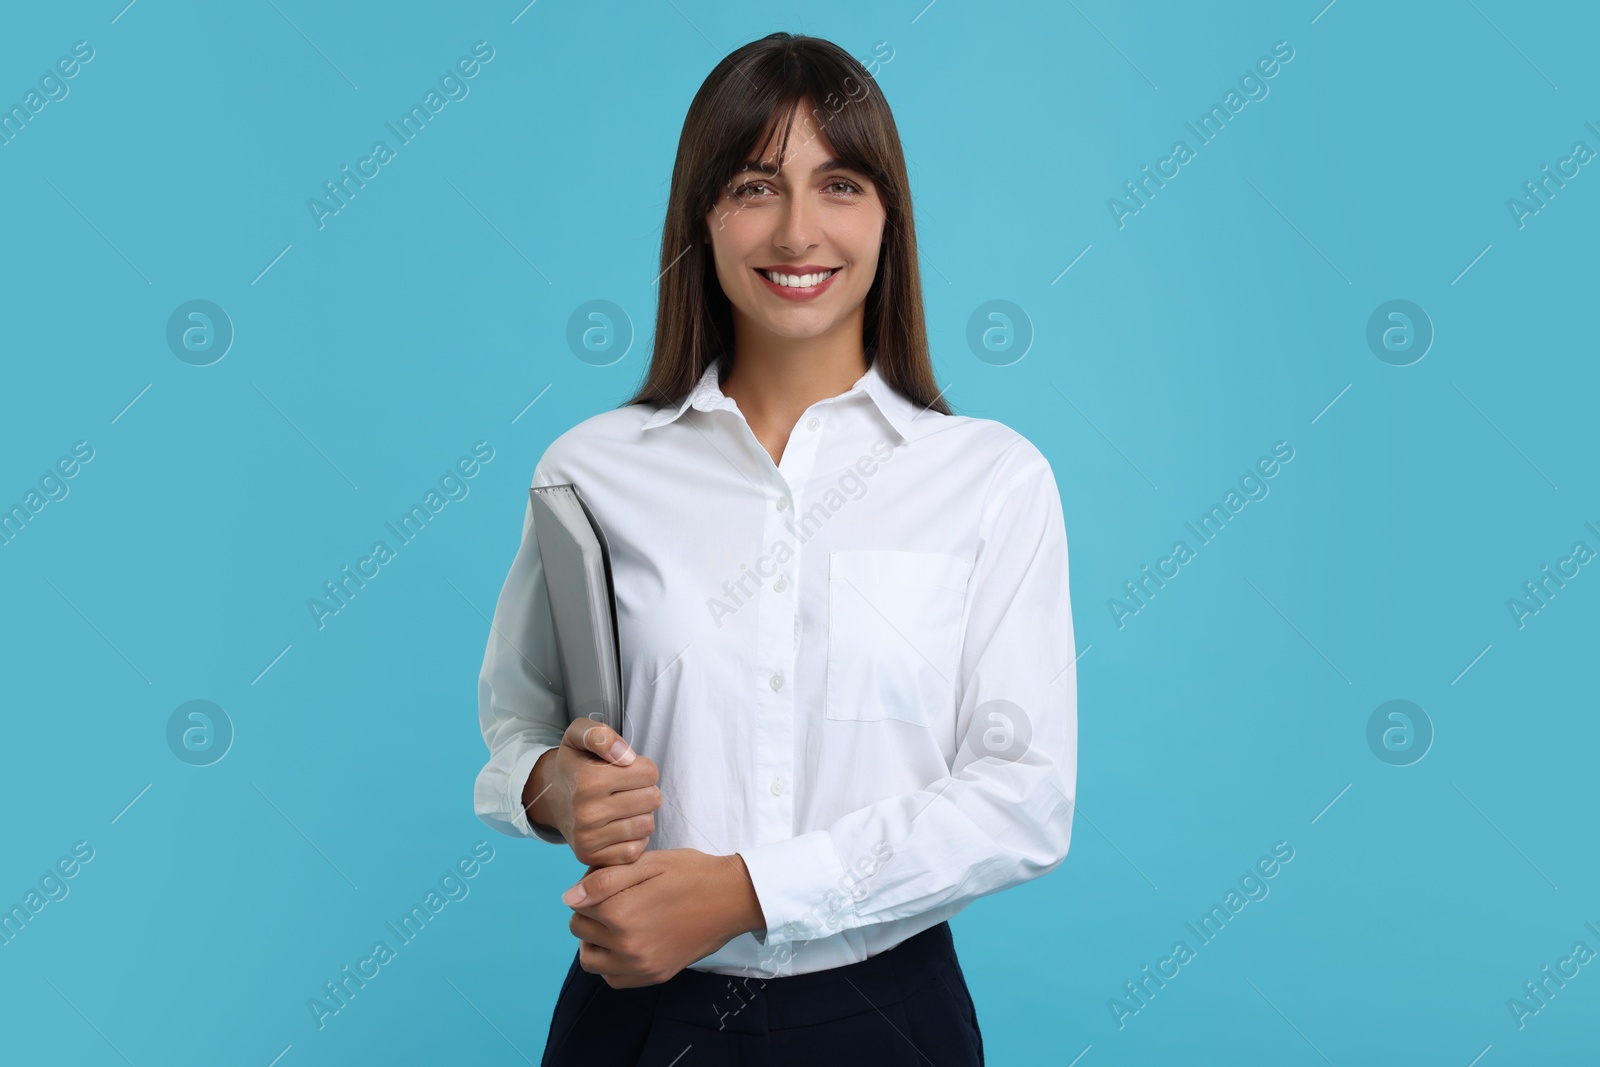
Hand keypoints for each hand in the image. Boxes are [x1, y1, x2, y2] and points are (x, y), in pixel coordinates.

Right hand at [522, 716, 661, 866]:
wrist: (551, 798)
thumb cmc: (575, 764)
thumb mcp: (580, 734)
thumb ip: (601, 735)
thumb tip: (627, 757)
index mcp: (588, 780)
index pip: (650, 773)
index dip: (642, 767)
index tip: (626, 769)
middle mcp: (587, 813)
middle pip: (653, 799)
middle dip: (644, 790)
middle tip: (625, 788)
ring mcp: (588, 839)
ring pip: (647, 825)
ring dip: (640, 814)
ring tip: (622, 805)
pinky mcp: (593, 858)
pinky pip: (636, 849)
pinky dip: (633, 837)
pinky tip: (618, 825)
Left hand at [562, 849, 766, 988]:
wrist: (733, 898)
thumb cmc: (691, 873)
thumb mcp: (647, 863)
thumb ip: (603, 879)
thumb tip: (569, 898)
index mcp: (621, 913)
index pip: (577, 903)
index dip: (589, 885)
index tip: (611, 879)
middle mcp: (627, 946)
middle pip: (579, 930)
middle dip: (590, 911)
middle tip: (615, 896)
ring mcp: (641, 965)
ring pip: (591, 960)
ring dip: (593, 941)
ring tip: (614, 922)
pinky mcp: (655, 975)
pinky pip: (614, 979)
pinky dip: (610, 964)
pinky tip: (624, 943)